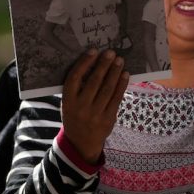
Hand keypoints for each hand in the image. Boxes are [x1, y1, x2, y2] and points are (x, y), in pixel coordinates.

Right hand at [61, 49, 128, 163]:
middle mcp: (81, 107)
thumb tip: (94, 63)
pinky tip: (125, 75)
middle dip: (103, 65)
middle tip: (110, 52)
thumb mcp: (69, 103)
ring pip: (107, 89)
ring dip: (114, 72)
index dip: (84, 63)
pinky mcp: (108, 119)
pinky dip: (121, 85)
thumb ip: (78, 87)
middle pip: (94, 82)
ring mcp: (95, 114)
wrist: (81, 143)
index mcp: (68, 101)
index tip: (93, 51)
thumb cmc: (75, 116)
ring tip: (119, 60)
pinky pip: (116, 99)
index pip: (75, 78)